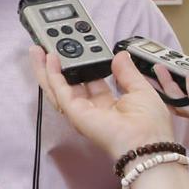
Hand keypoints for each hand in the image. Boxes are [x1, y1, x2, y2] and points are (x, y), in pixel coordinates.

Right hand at [33, 47, 173, 158]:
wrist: (147, 143)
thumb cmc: (150, 125)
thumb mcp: (141, 89)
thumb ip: (127, 73)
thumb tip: (120, 56)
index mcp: (108, 105)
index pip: (90, 81)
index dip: (84, 64)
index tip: (80, 48)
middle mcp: (91, 109)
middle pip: (69, 83)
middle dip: (59, 64)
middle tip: (51, 45)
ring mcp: (80, 112)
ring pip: (56, 88)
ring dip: (46, 68)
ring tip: (39, 49)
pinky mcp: (74, 112)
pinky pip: (59, 90)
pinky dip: (51, 74)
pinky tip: (49, 59)